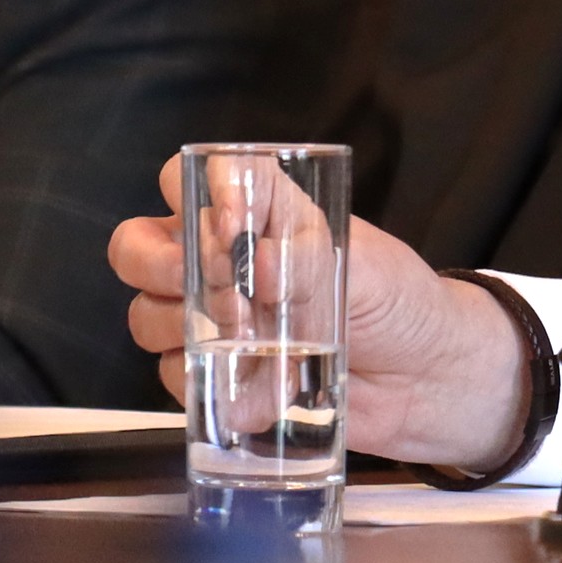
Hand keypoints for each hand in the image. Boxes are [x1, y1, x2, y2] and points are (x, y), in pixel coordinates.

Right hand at [109, 156, 537, 472]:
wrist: (425, 381)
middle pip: (137, 246)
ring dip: (184, 329)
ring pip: (146, 315)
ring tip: (251, 341)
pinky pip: (176, 378)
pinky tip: (258, 385)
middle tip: (219, 291)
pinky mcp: (218, 376)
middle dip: (159, 265)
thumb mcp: (363, 267)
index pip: (186, 178)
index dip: (193, 195)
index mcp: (258, 211)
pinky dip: (208, 384)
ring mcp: (213, 320)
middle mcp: (221, 261)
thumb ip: (308, 261)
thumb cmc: (398, 301)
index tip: (233, 228)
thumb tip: (258, 264)